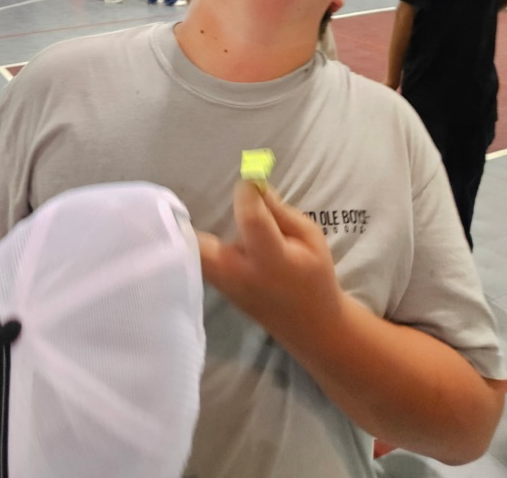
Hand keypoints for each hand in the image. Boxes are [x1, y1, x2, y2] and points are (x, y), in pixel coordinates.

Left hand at [196, 182, 343, 347]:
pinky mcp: (217, 290)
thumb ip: (281, 212)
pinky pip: (198, 262)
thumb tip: (255, 187)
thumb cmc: (314, 275)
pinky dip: (196, 244)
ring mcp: (224, 286)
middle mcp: (241, 274)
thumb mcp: (310, 237)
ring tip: (195, 213)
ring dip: (192, 231)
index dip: (247, 192)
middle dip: (196, 218)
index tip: (250, 181)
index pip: (250, 218)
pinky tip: (201, 230)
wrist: (310, 325)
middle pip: (201, 244)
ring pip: (193, 254)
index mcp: (272, 260)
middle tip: (203, 196)